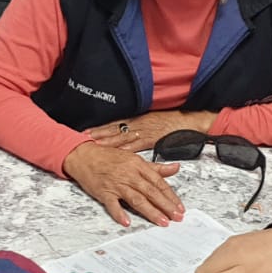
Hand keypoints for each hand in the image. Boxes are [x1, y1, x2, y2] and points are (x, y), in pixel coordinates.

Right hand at [63, 142, 184, 226]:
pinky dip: (119, 213)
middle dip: (166, 206)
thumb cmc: (108, 157)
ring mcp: (116, 184)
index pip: (159, 183)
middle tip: (177, 217)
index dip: (171, 196)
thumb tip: (175, 168)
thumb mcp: (134, 158)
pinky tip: (126, 222)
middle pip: (151, 192)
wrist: (83, 155)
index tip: (180, 207)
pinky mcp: (103, 192)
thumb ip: (156, 167)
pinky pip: (112, 204)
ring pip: (137, 199)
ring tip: (162, 221)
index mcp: (138, 165)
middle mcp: (129, 174)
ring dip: (150, 211)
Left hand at [86, 110, 216, 151]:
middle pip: (114, 130)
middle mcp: (138, 124)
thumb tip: (126, 132)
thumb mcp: (153, 121)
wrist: (189, 121)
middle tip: (82, 138)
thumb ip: (140, 126)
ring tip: (93, 145)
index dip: (100, 128)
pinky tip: (114, 153)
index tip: (87, 131)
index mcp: (138, 119)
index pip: (115, 124)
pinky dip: (124, 149)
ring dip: (107, 141)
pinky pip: (136, 145)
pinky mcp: (152, 139)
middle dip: (98, 134)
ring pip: (121, 137)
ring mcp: (144, 131)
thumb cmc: (173, 122)